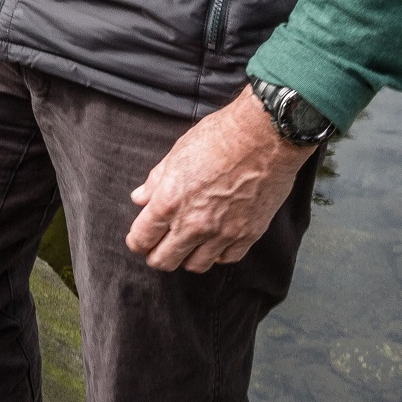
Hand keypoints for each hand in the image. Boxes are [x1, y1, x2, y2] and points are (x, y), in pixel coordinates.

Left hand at [125, 89, 315, 272]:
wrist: (264, 136)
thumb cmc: (219, 137)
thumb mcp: (177, 153)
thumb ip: (155, 182)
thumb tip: (140, 199)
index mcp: (170, 201)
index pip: (141, 239)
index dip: (137, 241)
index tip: (140, 238)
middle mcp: (194, 223)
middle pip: (164, 261)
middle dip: (157, 255)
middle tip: (159, 245)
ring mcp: (223, 232)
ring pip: (195, 265)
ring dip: (187, 256)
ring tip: (188, 242)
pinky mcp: (248, 234)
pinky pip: (226, 258)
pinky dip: (218, 253)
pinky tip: (215, 239)